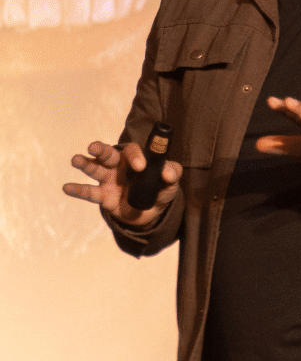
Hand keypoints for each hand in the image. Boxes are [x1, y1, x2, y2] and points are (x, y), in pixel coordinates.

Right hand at [63, 140, 180, 225]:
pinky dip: (77, 190)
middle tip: (93, 147)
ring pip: (95, 168)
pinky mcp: (103, 196)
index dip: (135, 157)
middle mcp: (118, 166)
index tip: (140, 166)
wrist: (149, 213)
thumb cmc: (159, 191)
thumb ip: (173, 175)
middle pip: (107, 153)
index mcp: (135, 159)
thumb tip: (168, 173)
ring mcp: (108, 180)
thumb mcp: (170, 184)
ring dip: (85, 164)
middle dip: (100, 149)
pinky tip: (66, 187)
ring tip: (75, 160)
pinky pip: (89, 192)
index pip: (132, 151)